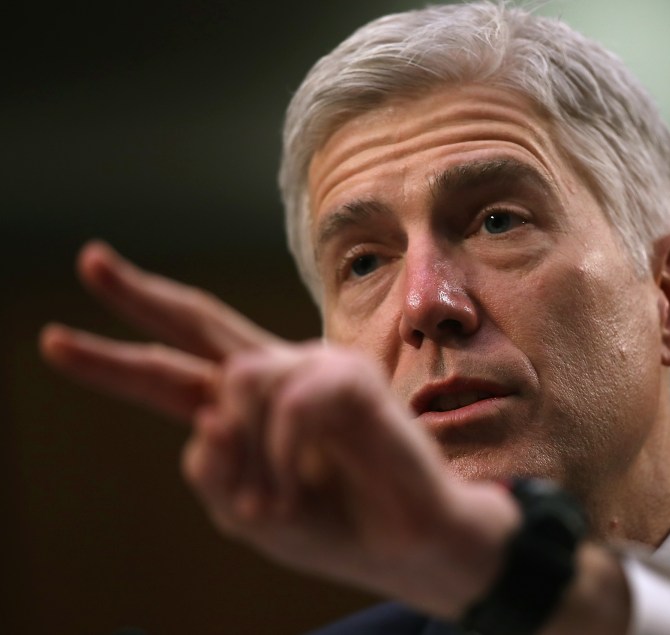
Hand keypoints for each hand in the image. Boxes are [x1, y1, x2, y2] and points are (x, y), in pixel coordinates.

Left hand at [39, 242, 519, 617]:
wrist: (413, 543)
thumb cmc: (337, 524)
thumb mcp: (250, 513)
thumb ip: (212, 470)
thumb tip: (205, 418)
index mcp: (251, 409)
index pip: (176, 372)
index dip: (116, 359)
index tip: (56, 339)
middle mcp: (279, 376)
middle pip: (201, 322)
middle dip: (139, 296)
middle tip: (90, 262)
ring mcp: (317, 369)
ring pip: (239, 382)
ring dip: (245, 459)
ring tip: (271, 509)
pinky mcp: (352, 377)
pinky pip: (287, 405)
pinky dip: (282, 458)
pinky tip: (301, 486)